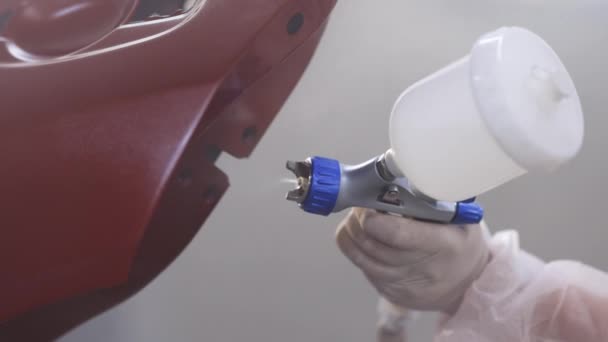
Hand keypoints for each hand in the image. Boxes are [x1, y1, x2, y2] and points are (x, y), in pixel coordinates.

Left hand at [336, 208, 489, 312]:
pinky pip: (361, 266)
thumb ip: (430, 197)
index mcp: (444, 244)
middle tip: (360, 202)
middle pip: (371, 243)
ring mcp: (405, 285)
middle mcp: (423, 269)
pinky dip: (356, 248)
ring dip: (353, 232)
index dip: (372, 217)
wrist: (468, 281)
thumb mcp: (459, 214)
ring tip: (359, 216)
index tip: (368, 202)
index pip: (396, 233)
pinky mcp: (391, 293)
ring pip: (360, 255)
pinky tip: (365, 234)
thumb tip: (394, 175)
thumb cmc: (459, 239)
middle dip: (358, 219)